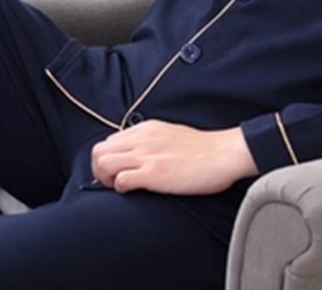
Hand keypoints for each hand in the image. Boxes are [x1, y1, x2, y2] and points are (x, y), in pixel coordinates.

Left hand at [91, 120, 257, 195]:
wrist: (222, 154)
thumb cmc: (202, 149)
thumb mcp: (170, 134)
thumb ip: (151, 140)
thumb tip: (139, 152)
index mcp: (146, 129)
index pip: (109, 141)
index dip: (108, 159)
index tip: (117, 172)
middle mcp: (141, 138)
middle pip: (99, 151)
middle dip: (99, 170)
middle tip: (113, 182)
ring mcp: (146, 155)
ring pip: (103, 163)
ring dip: (105, 180)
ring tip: (119, 188)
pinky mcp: (154, 173)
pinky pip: (120, 181)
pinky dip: (120, 189)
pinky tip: (135, 191)